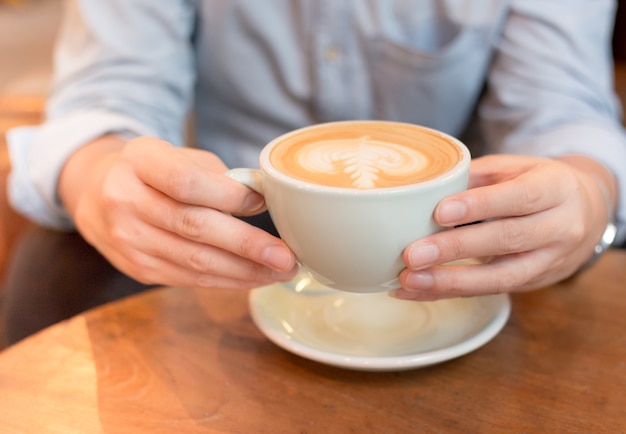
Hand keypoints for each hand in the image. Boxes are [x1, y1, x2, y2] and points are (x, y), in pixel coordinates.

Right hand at [59, 135, 297, 289]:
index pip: (185, 183)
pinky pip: (189, 278)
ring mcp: (128, 239)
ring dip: (244, 271)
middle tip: (286, 256)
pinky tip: (254, 278)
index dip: (227, 196)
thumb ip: (217, 176)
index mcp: (139, 161)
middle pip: (194, 227)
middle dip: (247, 246)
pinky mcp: (137, 268)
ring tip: (280, 272)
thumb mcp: (179, 156)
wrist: (98, 193)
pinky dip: (227, 280)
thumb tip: (264, 199)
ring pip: (194, 261)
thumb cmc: (153, 171)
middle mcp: (126, 200)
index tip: (263, 203)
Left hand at [394, 154, 616, 299]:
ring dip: (449, 282)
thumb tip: (427, 188)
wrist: (586, 214)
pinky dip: (448, 293)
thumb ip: (477, 175)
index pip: (519, 198)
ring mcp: (549, 261)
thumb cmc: (539, 184)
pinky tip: (415, 291)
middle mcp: (559, 228)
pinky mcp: (532, 283)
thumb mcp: (516, 168)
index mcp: (555, 189)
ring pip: (500, 277)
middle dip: (455, 249)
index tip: (439, 213)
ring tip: (409, 280)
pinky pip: (489, 291)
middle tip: (412, 254)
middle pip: (506, 240)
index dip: (479, 206)